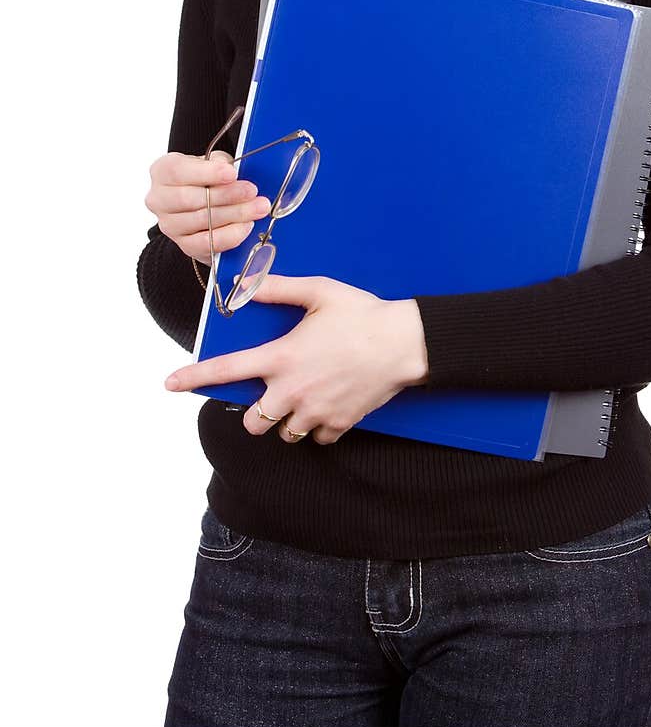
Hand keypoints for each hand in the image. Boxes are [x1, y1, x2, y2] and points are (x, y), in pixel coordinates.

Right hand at [144, 149, 271, 263]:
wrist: (203, 205)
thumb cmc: (207, 179)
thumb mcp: (213, 162)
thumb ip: (221, 164)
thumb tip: (234, 172)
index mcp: (162, 171)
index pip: (178, 171)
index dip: (207, 173)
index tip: (232, 173)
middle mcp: (159, 199)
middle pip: (190, 199)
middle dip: (226, 195)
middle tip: (251, 191)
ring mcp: (169, 225)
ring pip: (201, 221)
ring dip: (235, 214)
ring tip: (257, 207)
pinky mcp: (184, 245)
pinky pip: (207, 242)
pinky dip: (230, 234)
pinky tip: (246, 226)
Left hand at [164, 274, 428, 444]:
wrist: (405, 343)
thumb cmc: (362, 314)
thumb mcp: (319, 292)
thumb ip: (278, 290)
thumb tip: (244, 287)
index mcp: (282, 358)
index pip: (227, 370)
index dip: (194, 377)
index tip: (169, 384)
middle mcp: (292, 391)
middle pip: (253, 422)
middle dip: (258, 412)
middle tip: (274, 394)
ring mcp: (315, 411)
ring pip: (284, 434)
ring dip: (288, 421)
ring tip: (307, 397)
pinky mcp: (339, 424)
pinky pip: (317, 439)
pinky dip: (318, 427)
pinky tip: (330, 404)